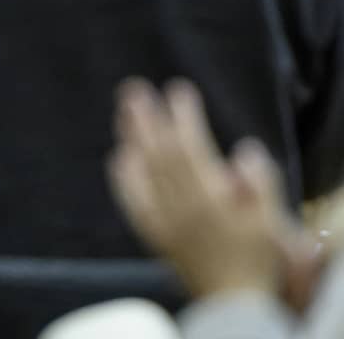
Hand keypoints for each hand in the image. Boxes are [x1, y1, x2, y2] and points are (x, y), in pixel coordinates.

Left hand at [108, 78, 295, 299]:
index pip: (190, 147)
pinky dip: (123, 176)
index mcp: (210, 197)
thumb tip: (244, 150)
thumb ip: (258, 182)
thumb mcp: (269, 219)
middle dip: (146, 119)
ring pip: (143, 171)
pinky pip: (131, 200)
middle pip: (158, 153)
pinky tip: (118, 156)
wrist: (231, 299)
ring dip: (132, 138)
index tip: (178, 89)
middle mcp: (180, 205)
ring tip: (124, 112)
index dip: (182, 116)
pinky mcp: (153, 232)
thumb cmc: (254, 255)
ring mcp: (163, 218)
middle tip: (134, 89)